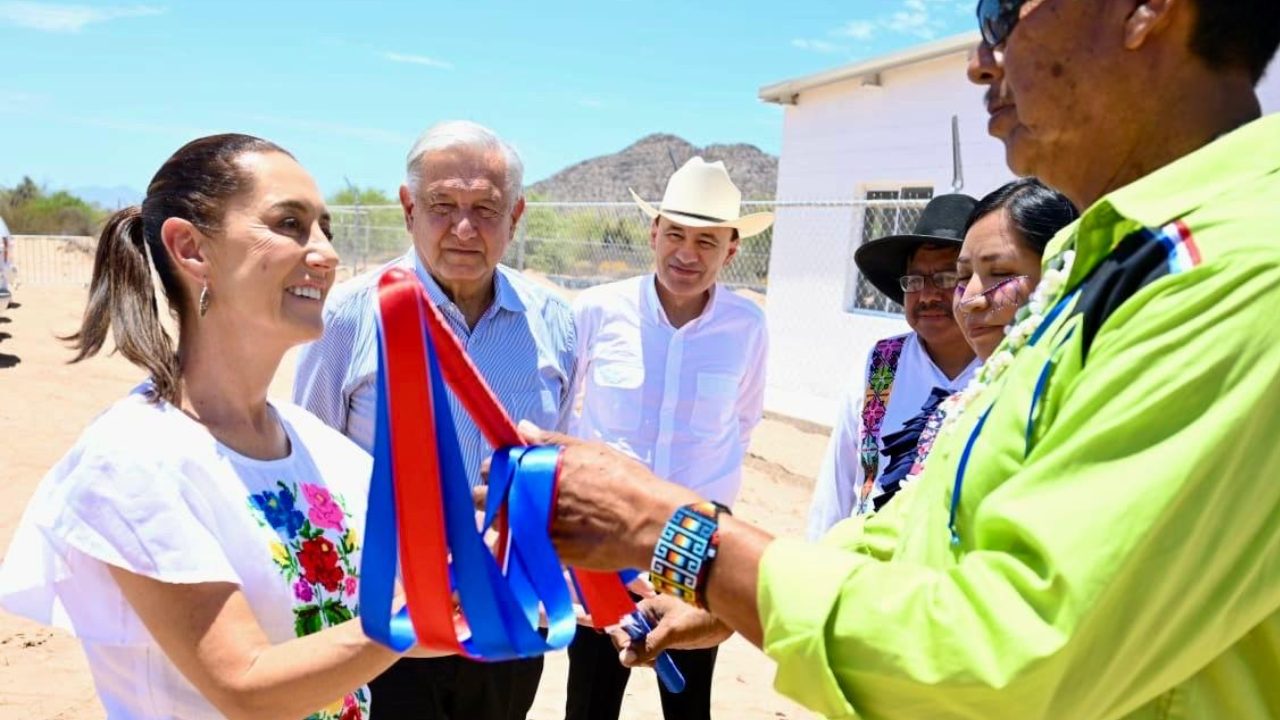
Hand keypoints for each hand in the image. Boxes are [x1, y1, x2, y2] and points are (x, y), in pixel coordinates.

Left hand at [475, 421, 701, 570]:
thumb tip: (522, 428)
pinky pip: (517, 549)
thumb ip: (553, 441)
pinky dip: (517, 544)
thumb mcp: (592, 452)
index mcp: (540, 468)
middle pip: (487, 498)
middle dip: (491, 496)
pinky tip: (530, 540)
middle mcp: (532, 498)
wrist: (649, 524)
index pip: (496, 467)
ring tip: (519, 520)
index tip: (506, 473)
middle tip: (508, 497)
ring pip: (497, 526)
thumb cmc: (626, 482)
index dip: (499, 470)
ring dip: (501, 522)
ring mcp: (536, 528)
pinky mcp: (546, 553)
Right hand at [607, 594, 733, 667]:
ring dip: (642, 658)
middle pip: (627, 637)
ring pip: (638, 646)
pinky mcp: (666, 638)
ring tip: (656, 663)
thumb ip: (649, 645)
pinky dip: (651, 659)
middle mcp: (648, 617)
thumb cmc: (700, 616)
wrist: (724, 619)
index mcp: (645, 608)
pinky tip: (659, 664)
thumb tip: (625, 659)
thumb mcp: (672, 632)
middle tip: (648, 662)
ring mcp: (656, 628)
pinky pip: (650, 650)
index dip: (622, 641)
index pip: (621, 625)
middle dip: (632, 652)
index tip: (630, 656)